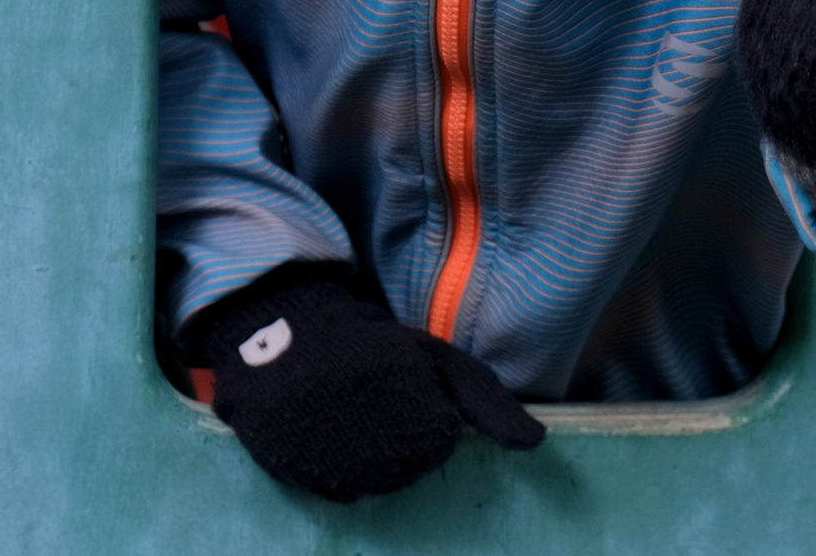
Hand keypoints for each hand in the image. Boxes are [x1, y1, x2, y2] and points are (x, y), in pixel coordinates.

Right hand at [199, 272, 541, 501]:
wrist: (281, 326)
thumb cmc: (369, 342)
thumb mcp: (436, 358)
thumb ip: (487, 401)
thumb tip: (535, 445)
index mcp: (418, 415)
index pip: (439, 444)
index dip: (425, 414)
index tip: (403, 386)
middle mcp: (378, 446)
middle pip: (407, 470)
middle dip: (398, 439)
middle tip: (373, 398)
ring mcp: (334, 461)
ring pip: (372, 484)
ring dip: (366, 457)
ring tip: (349, 412)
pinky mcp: (296, 471)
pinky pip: (332, 490)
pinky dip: (332, 467)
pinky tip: (326, 431)